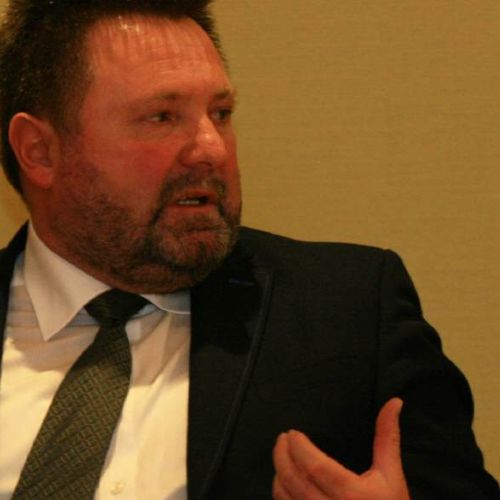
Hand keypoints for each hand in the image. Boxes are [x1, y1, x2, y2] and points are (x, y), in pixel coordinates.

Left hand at [272, 398, 409, 499]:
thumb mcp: (391, 473)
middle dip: (282, 456)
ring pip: (286, 499)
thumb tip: (394, 402)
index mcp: (354, 495)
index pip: (316, 467)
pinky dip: (280, 495)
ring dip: (279, 474)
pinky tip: (283, 481)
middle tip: (281, 439)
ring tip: (281, 456)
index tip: (292, 433)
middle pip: (295, 481)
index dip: (299, 448)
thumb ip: (387, 437)